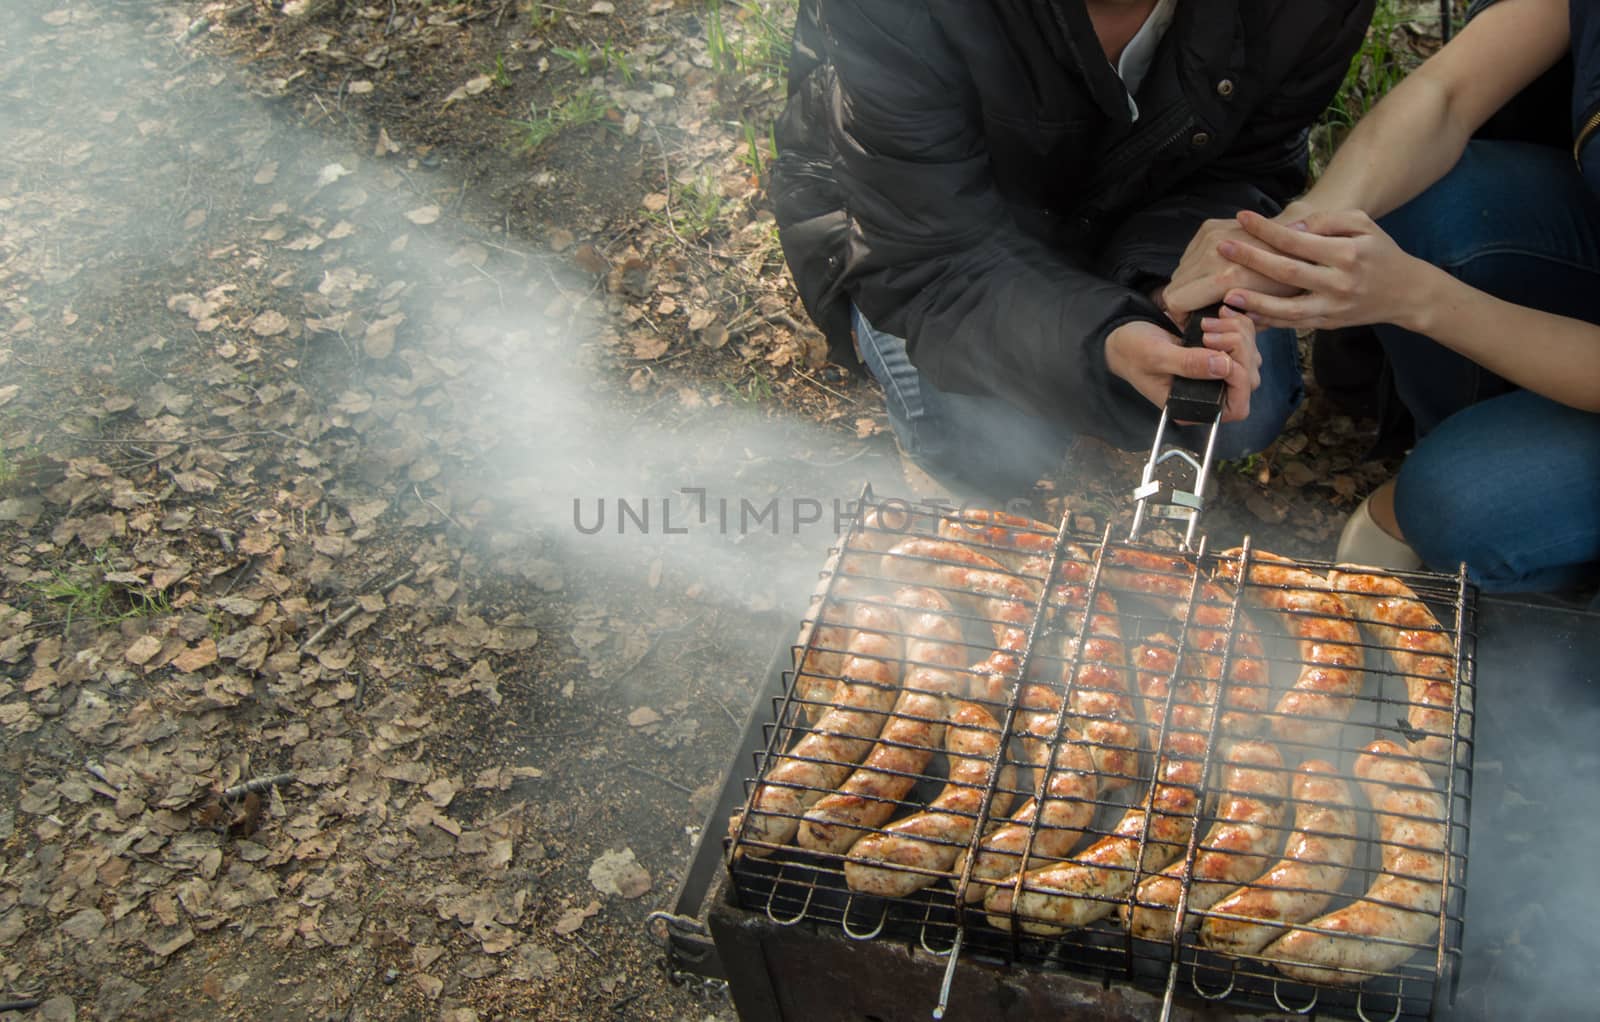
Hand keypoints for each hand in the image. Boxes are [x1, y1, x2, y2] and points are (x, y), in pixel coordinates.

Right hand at [1105, 308, 1260, 422]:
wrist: (1124, 335)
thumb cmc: (1133, 351)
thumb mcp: (1157, 357)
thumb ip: (1189, 364)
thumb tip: (1225, 366)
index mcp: (1193, 406)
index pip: (1236, 407)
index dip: (1239, 381)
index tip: (1222, 355)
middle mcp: (1209, 394)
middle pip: (1249, 379)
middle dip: (1239, 350)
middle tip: (1209, 331)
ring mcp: (1217, 374)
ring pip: (1251, 358)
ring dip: (1239, 334)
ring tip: (1210, 322)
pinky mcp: (1220, 353)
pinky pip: (1245, 342)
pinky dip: (1238, 325)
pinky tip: (1219, 314)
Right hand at [1162, 217, 1302, 322]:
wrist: (1299, 237)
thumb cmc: (1290, 280)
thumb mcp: (1271, 312)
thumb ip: (1236, 323)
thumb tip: (1209, 330)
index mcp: (1227, 276)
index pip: (1176, 300)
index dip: (1179, 316)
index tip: (1192, 322)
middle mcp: (1214, 252)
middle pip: (1175, 286)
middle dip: (1184, 301)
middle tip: (1202, 311)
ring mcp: (1211, 236)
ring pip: (1179, 270)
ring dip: (1190, 283)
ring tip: (1211, 291)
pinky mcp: (1210, 226)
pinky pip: (1188, 255)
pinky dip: (1196, 267)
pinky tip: (1215, 272)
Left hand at [1217, 209, 1427, 330]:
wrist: (1406, 292)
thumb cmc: (1379, 252)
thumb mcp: (1363, 225)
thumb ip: (1328, 221)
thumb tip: (1292, 228)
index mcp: (1348, 254)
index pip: (1299, 240)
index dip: (1268, 230)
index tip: (1242, 218)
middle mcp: (1340, 284)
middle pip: (1288, 273)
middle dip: (1253, 260)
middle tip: (1222, 248)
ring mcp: (1333, 308)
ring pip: (1289, 309)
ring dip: (1255, 302)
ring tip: (1226, 296)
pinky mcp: (1328, 324)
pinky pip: (1293, 325)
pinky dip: (1269, 321)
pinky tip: (1245, 315)